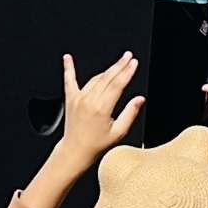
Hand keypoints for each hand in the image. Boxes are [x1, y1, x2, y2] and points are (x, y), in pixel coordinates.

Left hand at [57, 52, 144, 168]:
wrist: (75, 151)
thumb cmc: (96, 144)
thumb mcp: (118, 132)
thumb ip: (130, 113)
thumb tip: (140, 99)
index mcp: (102, 108)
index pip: (118, 84)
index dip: (127, 72)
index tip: (134, 63)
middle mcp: (89, 101)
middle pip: (107, 77)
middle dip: (120, 65)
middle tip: (128, 56)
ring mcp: (78, 99)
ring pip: (95, 78)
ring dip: (107, 69)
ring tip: (118, 62)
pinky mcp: (70, 99)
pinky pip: (69, 81)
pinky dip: (68, 69)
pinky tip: (67, 58)